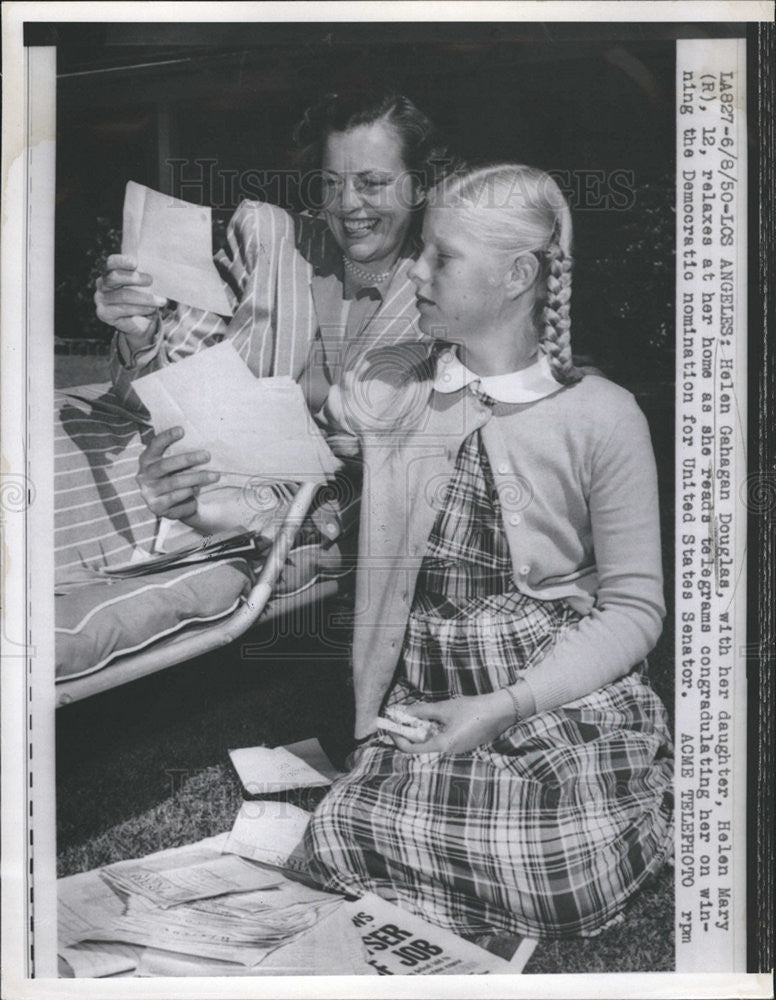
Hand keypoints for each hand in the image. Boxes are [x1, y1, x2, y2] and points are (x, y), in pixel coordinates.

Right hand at [94, 254, 167, 344]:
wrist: (140, 321)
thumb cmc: (142, 296)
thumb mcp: (143, 284)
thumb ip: (145, 275)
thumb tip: (160, 270)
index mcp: (109, 272)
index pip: (111, 262)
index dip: (121, 261)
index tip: (135, 263)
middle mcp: (102, 284)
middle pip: (114, 277)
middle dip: (134, 278)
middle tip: (150, 280)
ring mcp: (101, 299)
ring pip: (123, 295)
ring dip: (145, 298)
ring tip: (161, 301)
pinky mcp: (105, 314)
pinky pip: (123, 309)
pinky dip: (140, 309)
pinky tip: (151, 309)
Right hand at [136, 427, 218, 520]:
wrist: (175, 506)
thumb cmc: (176, 477)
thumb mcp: (176, 465)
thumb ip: (180, 454)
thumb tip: (201, 441)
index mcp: (146, 460)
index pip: (154, 446)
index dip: (166, 437)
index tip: (182, 430)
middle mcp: (143, 476)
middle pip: (165, 465)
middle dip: (188, 459)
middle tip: (207, 455)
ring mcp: (148, 493)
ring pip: (174, 483)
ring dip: (196, 478)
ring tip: (214, 475)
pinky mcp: (156, 508)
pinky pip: (176, 498)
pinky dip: (190, 494)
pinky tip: (198, 490)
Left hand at [389, 691, 515, 754]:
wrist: (499, 711)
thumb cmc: (472, 710)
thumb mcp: (444, 708)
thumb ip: (422, 711)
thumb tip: (403, 711)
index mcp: (442, 746)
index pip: (412, 748)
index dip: (398, 738)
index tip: (390, 727)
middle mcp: (448, 752)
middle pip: (421, 746)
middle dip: (409, 732)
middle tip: (401, 718)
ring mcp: (457, 749)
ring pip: (432, 742)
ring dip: (421, 730)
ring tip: (416, 715)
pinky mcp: (463, 744)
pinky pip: (443, 739)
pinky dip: (434, 730)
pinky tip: (434, 718)